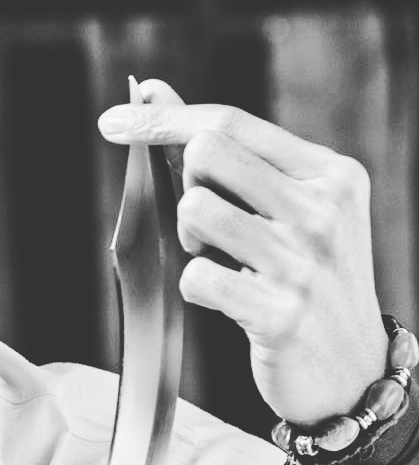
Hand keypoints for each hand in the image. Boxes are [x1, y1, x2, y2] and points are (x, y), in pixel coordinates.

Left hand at [98, 82, 387, 425]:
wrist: (350, 370)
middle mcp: (324, 210)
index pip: (230, 124)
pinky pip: (195, 277)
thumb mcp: (288, 209)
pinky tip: (229, 299)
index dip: (163, 119)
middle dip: (185, 184)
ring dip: (189, 238)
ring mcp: (304, 263)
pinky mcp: (280, 313)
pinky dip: (196, 289)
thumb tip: (155, 94)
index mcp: (330, 174)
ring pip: (195, 210)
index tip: (113, 119)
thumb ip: (230, 155)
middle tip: (207, 223)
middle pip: (207, 152)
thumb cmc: (304, 280)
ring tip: (222, 261)